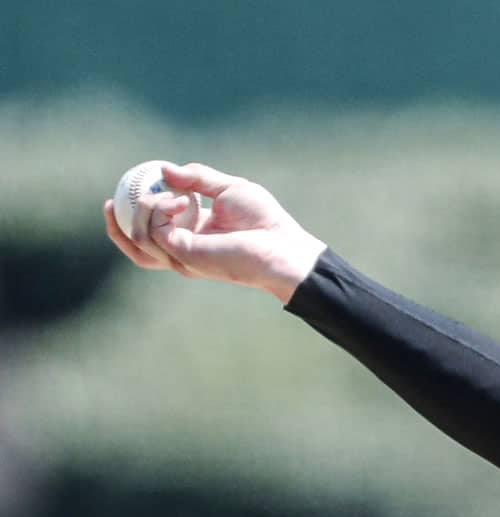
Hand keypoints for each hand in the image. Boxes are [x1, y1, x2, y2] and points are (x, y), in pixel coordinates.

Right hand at [102, 162, 326, 302]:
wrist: (282, 244)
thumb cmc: (264, 220)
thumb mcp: (228, 188)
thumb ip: (197, 178)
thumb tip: (163, 170)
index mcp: (193, 235)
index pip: (154, 231)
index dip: (134, 213)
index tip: (124, 189)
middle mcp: (184, 250)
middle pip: (136, 246)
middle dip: (116, 226)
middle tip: (111, 201)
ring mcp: (182, 257)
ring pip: (139, 239)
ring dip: (141, 210)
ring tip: (165, 194)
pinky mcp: (184, 257)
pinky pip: (154, 232)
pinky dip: (157, 210)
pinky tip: (177, 200)